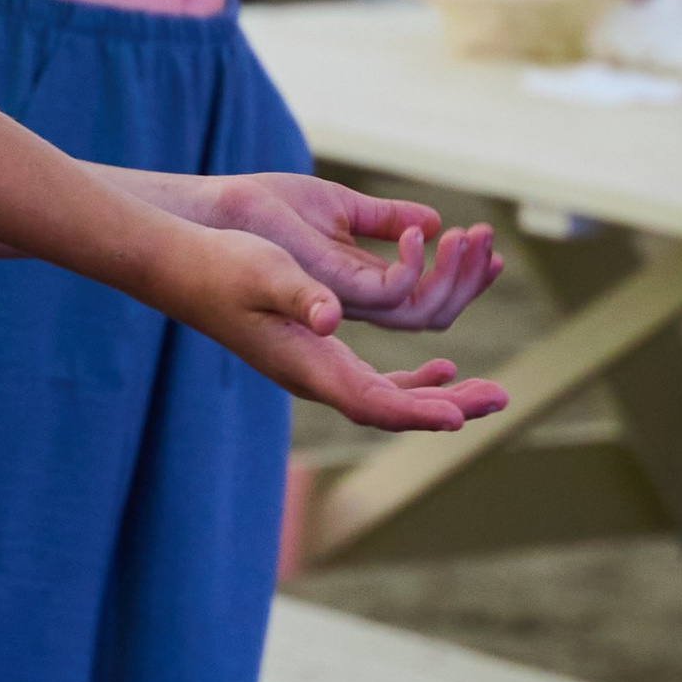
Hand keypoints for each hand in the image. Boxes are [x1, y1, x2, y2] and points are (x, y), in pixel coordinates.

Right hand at [160, 219, 505, 431]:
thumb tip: (329, 318)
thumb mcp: (263, 271)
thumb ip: (299, 296)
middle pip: (392, 409)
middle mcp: (313, 378)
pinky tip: (441, 363)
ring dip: (440, 396)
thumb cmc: (220, 264)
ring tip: (485, 391)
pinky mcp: (314, 354)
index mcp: (305, 365)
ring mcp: (314, 369)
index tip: (459, 416)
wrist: (181, 268)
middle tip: (500, 398)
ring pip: (389, 398)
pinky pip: (376, 380)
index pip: (372, 403)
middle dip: (449, 406)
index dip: (418, 412)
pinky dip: (414, 379)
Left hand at [210, 172, 502, 330]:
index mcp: (358, 286)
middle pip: (431, 315)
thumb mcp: (335, 206)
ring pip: (420, 314)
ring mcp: (341, 304)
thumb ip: (383, 218)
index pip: (424, 302)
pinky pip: (388, 297)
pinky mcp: (326, 293)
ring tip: (472, 236)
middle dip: (469, 285)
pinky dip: (416, 269)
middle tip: (491, 245)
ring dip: (455, 276)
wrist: (216, 211)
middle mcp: (353, 304)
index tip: (492, 251)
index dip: (462, 281)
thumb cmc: (266, 208)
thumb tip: (433, 220)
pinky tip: (422, 234)